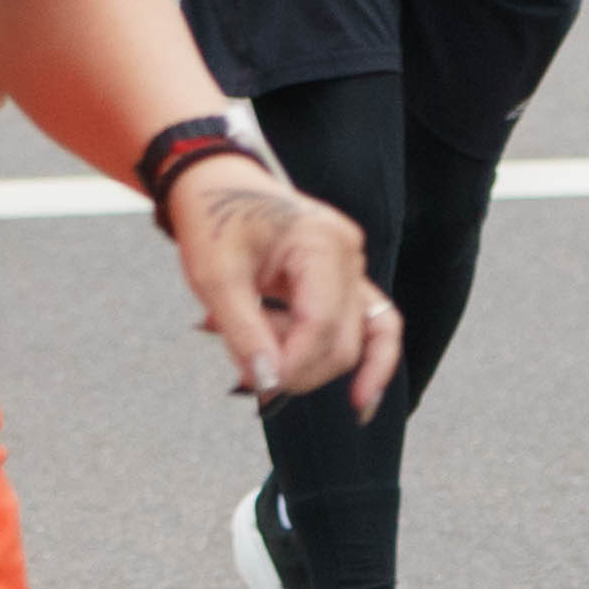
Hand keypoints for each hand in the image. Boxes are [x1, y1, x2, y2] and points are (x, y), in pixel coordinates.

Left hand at [166, 156, 399, 417]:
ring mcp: (354, 266)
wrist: (216, 186)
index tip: (253, 384)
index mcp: (320, 242)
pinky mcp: (350, 280)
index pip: (320, 326)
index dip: (291, 364)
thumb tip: (268, 384)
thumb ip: (244, 332)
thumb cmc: (214, 222)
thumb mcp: (214, 277)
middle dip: (295, 365)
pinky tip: (362, 401)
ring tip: (265, 350)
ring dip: (309, 360)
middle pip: (340, 341)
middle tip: (244, 360)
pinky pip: (375, 325)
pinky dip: (371, 362)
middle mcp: (349, 253)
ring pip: (353, 341)